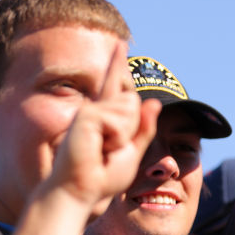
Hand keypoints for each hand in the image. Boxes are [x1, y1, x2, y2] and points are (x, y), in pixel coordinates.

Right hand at [48, 45, 159, 211]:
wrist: (80, 191)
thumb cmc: (102, 176)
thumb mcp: (130, 152)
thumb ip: (143, 129)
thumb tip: (154, 102)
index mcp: (104, 116)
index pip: (116, 87)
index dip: (117, 64)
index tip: (120, 42)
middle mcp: (94, 109)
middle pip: (133, 102)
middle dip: (132, 129)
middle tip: (110, 150)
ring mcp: (89, 110)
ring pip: (130, 110)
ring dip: (124, 136)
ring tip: (104, 150)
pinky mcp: (87, 115)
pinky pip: (120, 121)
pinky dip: (117, 138)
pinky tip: (99, 148)